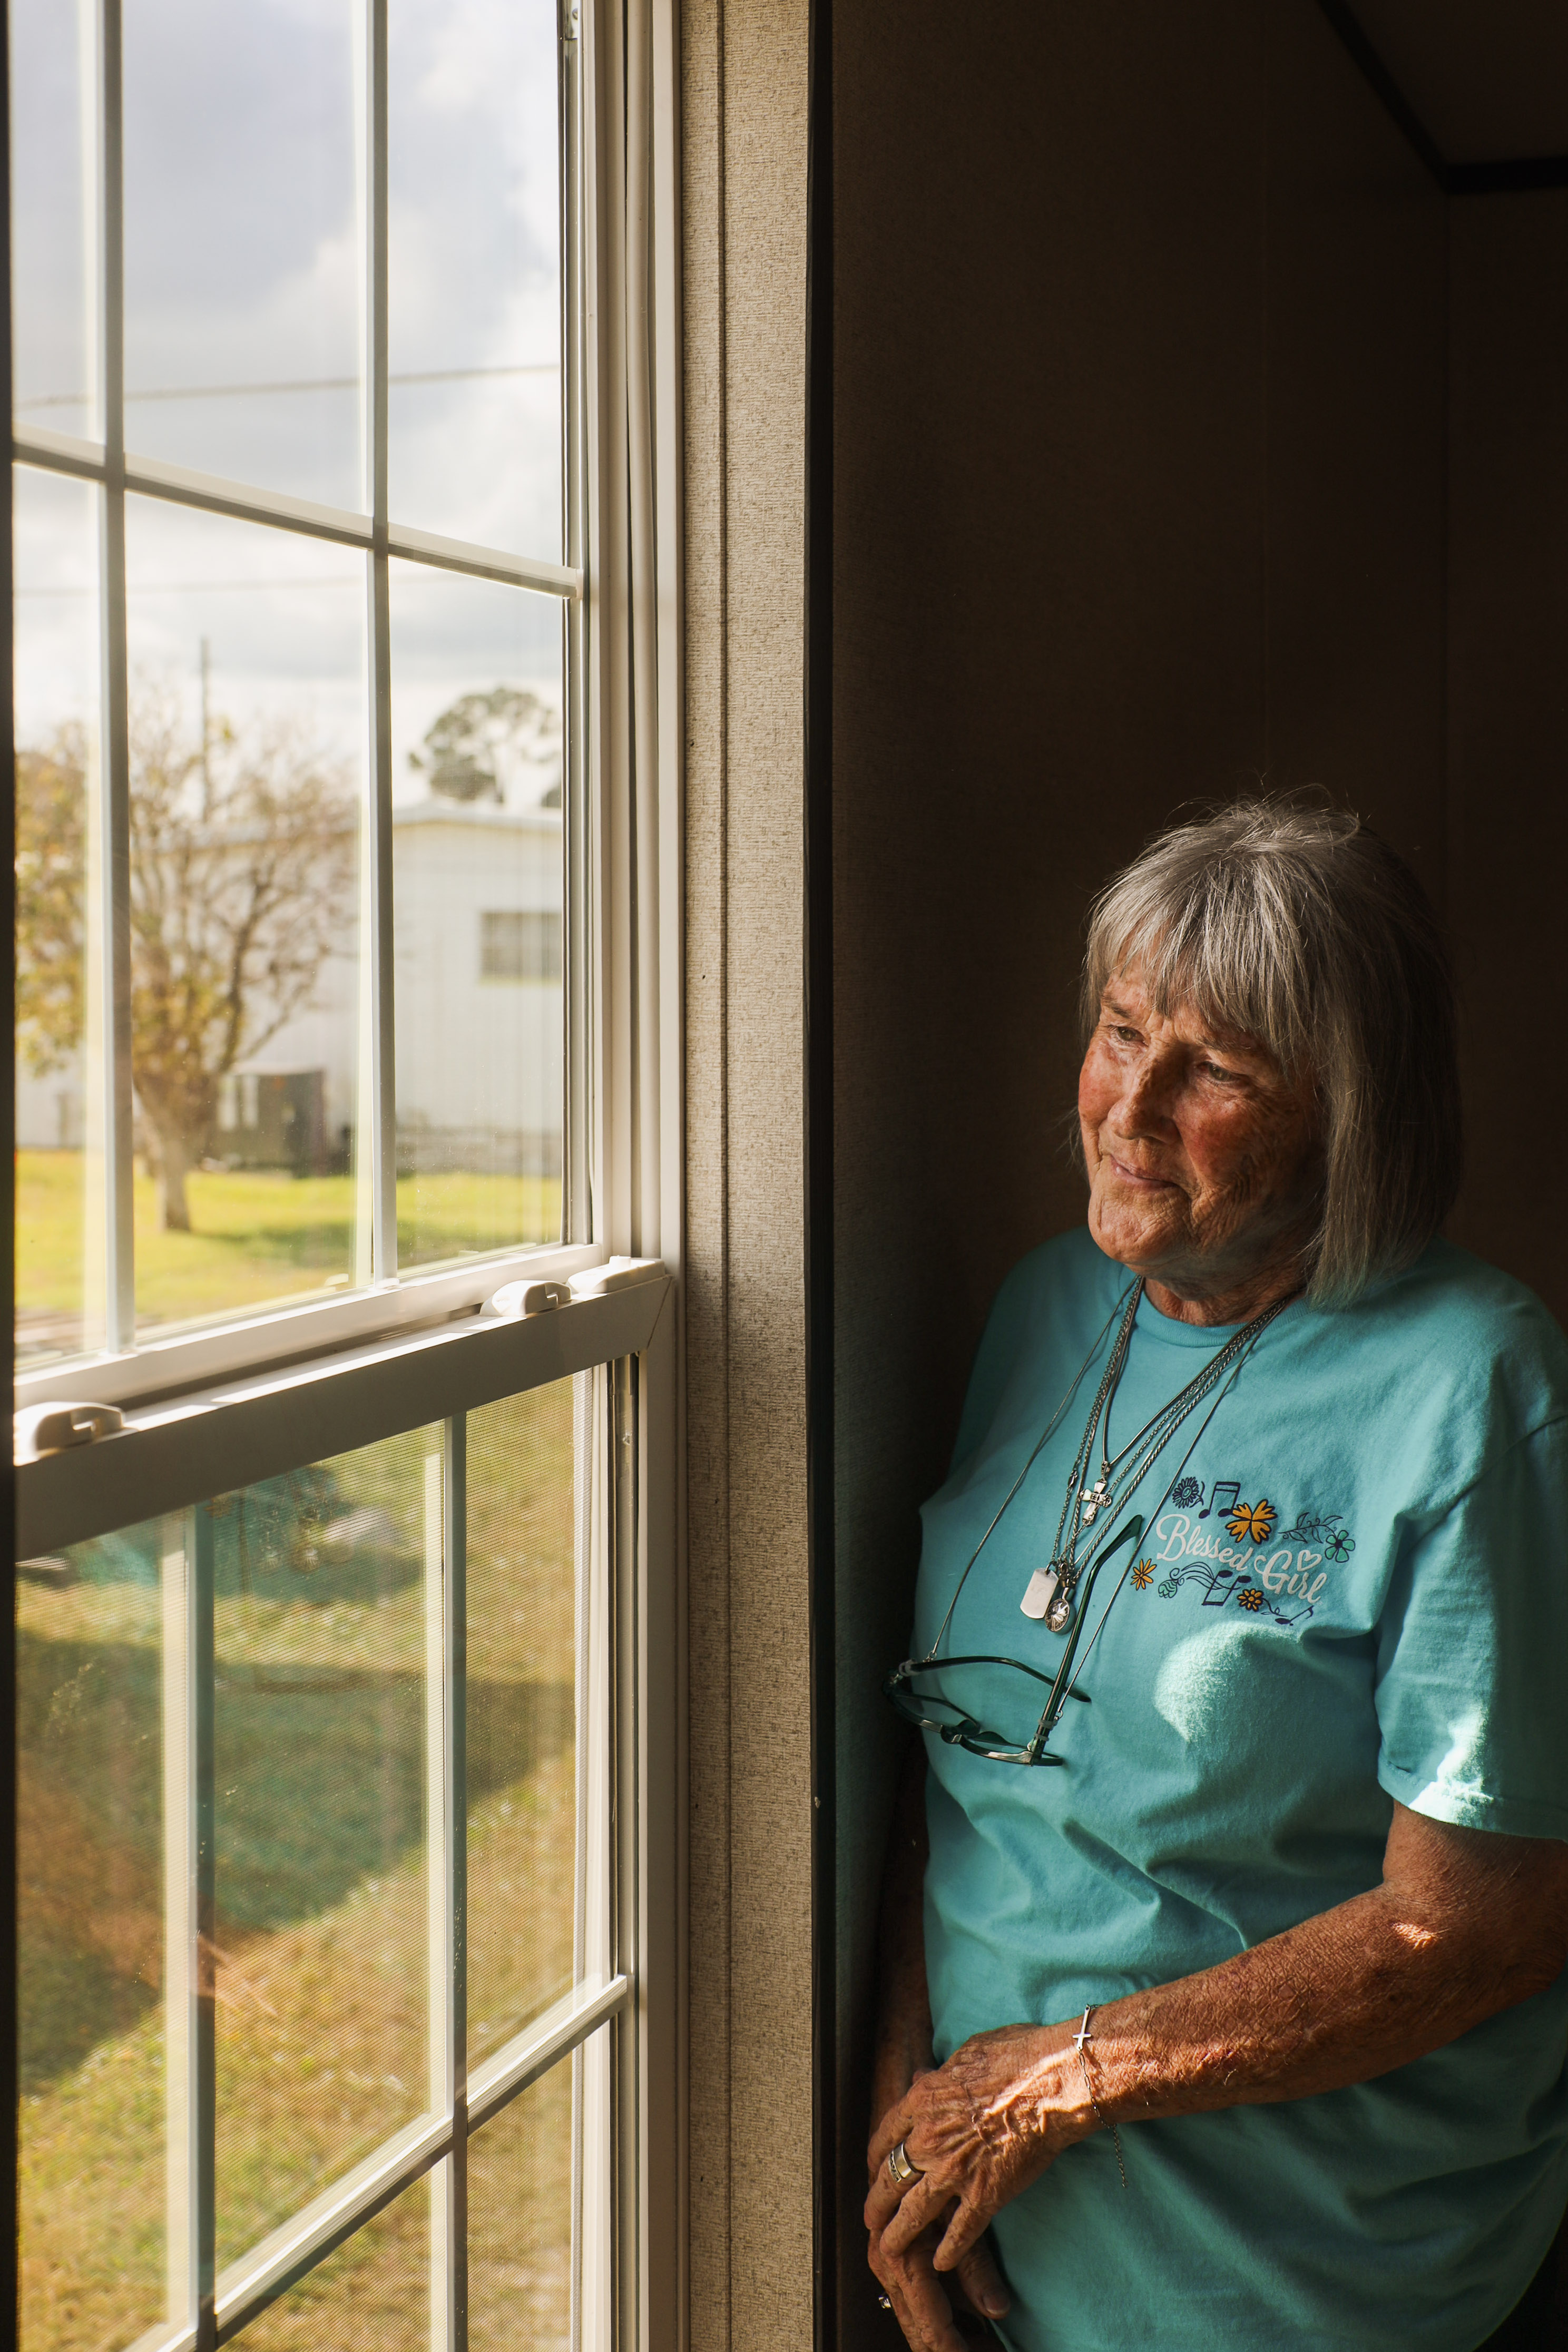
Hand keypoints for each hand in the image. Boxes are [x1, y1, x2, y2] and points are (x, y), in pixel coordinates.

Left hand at [868, 2048, 1007, 2351]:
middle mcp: (929, 2139)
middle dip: (876, 2201)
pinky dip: (948, 2251)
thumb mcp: (964, 2054)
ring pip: (914, 2212)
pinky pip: (959, 2231)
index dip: (876, 2156)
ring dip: (898, 2234)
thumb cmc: (1015, 2057)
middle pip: (889, 2177)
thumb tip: (925, 2077)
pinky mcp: (984, 2195)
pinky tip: (940, 2263)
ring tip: (888, 2248)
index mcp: (922, 2101)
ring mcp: (954, 2171)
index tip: (874, 2167)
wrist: (1051, 2083)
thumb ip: (940, 2075)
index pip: (885, 2135)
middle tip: (869, 2217)